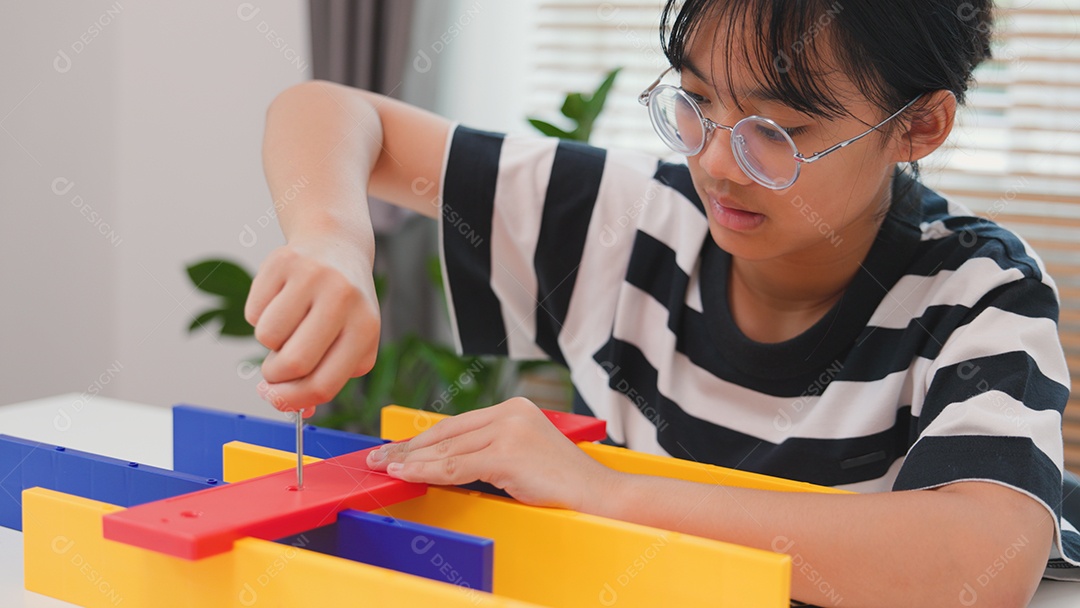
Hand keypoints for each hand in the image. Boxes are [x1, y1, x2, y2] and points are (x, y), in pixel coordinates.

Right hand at [244, 234, 379, 415]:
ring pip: (267, 337)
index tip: (276, 400)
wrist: (336, 245)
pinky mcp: (284, 262)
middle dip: (275, 377)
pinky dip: (259, 316)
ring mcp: (314, 277)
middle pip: (293, 364)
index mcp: (365, 327)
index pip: (324, 383)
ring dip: (268, 343)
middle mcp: (344, 299)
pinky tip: (281, 299)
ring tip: (287, 325)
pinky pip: (254, 311)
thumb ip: (328, 378)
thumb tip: (300, 410)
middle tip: (274, 369)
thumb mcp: (350, 340)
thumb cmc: (342, 305)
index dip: (294, 400)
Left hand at [366, 398, 616, 509]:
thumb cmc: (563, 482)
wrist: (597, 494)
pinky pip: (456, 466)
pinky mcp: (506, 454)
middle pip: (447, 433)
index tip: (399, 447)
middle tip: (379, 456)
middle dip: (409, 446)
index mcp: (514, 407)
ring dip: (411, 460)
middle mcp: (510, 412)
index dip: (424, 437)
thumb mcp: (523, 455)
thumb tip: (447, 460)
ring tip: (385, 466)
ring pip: (447, 449)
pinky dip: (426, 471)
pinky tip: (406, 472)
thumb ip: (490, 449)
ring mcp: (508, 431)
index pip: (458, 423)